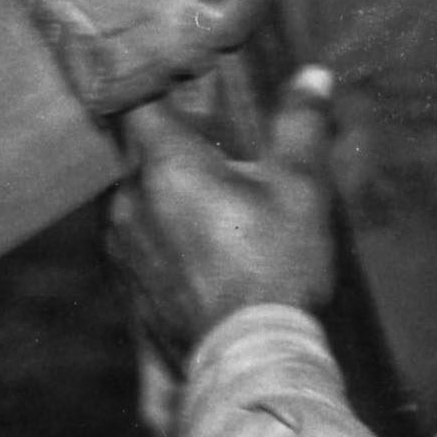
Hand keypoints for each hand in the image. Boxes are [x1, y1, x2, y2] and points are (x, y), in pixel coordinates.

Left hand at [114, 70, 340, 362]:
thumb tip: (312, 76)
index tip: (180, 81)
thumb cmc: (275, 267)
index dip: (155, 85)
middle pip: (141, 155)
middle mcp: (129, 202)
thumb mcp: (300, 188)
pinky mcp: (128, 289)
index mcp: (164, 165)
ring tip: (216, 211)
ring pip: (139, 202)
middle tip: (218, 152)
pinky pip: (141, 247)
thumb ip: (301, 125)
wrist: (250, 360)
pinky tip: (205, 256)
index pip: (137, 102)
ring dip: (168, 199)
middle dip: (174, 150)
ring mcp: (123, 250)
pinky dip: (165, 242)